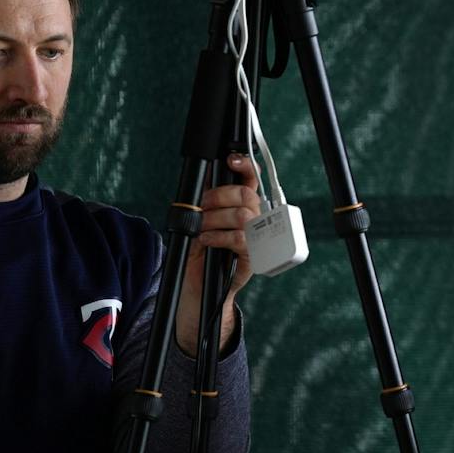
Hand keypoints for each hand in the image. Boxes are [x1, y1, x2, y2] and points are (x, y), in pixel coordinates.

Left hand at [175, 153, 261, 356]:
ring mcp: (255, 239)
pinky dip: (219, 236)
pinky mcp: (252, 258)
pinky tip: (206, 241)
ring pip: (243, 215)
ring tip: (202, 228)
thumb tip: (202, 176)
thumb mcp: (198, 223)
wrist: (198, 292)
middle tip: (202, 208)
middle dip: (219, 196)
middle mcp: (253, 221)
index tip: (231, 160)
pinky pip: (240, 238)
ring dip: (215, 218)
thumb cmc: (199, 257)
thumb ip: (205, 202)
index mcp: (243, 208)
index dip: (245, 167)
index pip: (250, 182)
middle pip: (247, 195)